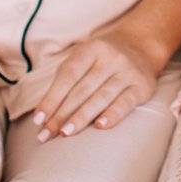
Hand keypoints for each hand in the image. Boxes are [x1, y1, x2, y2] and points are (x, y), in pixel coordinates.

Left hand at [31, 28, 161, 140]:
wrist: (141, 46)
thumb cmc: (103, 59)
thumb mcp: (85, 58)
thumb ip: (67, 80)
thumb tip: (44, 114)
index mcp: (91, 49)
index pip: (68, 76)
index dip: (52, 98)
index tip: (38, 120)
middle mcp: (111, 58)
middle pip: (81, 90)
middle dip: (61, 115)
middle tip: (45, 135)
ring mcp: (127, 72)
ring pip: (100, 97)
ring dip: (81, 118)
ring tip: (65, 133)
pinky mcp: (142, 87)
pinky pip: (125, 103)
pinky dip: (112, 115)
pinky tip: (100, 127)